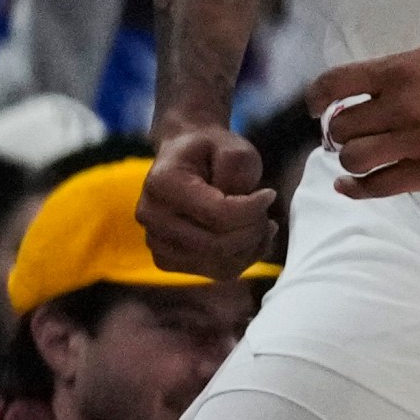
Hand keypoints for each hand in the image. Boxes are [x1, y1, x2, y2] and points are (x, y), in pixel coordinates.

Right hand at [141, 125, 281, 277]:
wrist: (188, 159)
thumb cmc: (213, 151)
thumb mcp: (233, 147)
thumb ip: (238, 170)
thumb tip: (244, 210)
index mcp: (162, 184)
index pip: (217, 214)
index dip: (254, 209)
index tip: (270, 194)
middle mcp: (150, 216)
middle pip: (217, 244)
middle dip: (254, 230)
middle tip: (266, 212)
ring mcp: (156, 242)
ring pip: (220, 264)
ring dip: (251, 246)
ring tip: (261, 223)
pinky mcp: (169, 260)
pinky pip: (217, 272)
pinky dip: (243, 258)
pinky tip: (251, 237)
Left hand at [312, 41, 419, 198]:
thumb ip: (390, 74)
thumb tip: (352, 97)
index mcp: (399, 73)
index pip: (334, 86)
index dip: (316, 100)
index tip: (318, 109)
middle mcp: (403, 106)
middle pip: (341, 128)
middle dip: (338, 133)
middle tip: (351, 135)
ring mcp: (418, 142)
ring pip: (354, 158)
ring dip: (349, 158)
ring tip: (360, 155)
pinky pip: (379, 186)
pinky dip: (355, 188)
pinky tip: (349, 184)